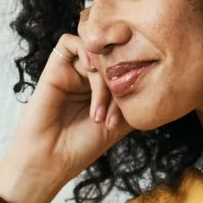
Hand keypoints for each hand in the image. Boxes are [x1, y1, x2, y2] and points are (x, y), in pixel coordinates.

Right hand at [0, 33, 131, 202]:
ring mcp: (71, 71)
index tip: (124, 118)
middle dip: (118, 83)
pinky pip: (71, 41)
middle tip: (112, 114)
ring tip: (97, 111)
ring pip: (96, 51)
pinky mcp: (54, 67)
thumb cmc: (82, 146)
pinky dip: (85, 50)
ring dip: (103, 78)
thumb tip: (151, 69)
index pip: (126, 66)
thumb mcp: (122, 121)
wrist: (51, 161)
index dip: (130, 84)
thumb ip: (134, 93)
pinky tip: (89, 70)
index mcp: (104, 89)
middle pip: (112, 56)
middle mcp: (87, 78)